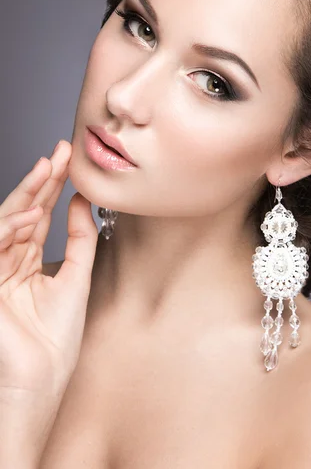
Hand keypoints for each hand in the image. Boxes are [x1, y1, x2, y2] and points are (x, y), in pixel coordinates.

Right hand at [0, 140, 98, 399]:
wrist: (39, 379)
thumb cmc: (55, 339)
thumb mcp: (76, 278)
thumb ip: (78, 239)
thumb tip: (80, 202)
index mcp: (27, 262)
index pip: (39, 215)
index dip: (53, 187)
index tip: (68, 160)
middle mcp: (8, 261)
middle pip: (22, 212)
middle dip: (40, 181)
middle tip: (59, 153)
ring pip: (4, 222)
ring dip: (26, 195)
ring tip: (48, 170)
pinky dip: (9, 229)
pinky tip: (32, 213)